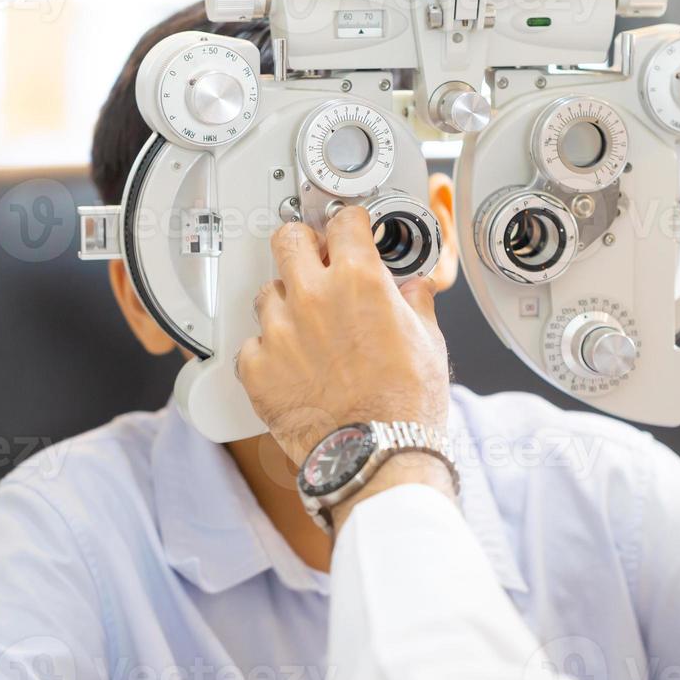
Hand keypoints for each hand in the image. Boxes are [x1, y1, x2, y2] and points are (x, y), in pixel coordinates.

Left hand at [237, 206, 451, 474]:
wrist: (377, 458)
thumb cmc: (405, 407)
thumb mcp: (428, 342)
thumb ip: (415, 303)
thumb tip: (413, 290)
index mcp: (358, 280)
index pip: (344, 222)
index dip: (350, 225)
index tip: (350, 231)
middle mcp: (312, 297)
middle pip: (288, 238)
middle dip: (303, 244)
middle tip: (315, 261)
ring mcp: (278, 332)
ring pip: (268, 291)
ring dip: (285, 301)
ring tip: (306, 327)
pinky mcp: (256, 369)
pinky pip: (251, 343)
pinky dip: (268, 350)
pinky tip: (290, 364)